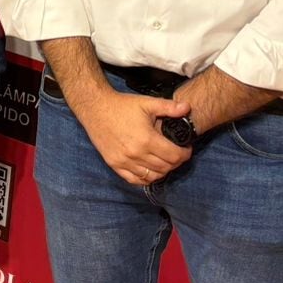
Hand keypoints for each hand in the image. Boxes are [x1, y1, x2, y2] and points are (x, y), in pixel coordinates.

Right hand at [76, 86, 193, 186]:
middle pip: (165, 167)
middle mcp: (136, 154)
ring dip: (162, 171)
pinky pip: (135, 180)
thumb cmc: (121, 105)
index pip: (174, 156)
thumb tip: (187, 107)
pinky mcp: (114, 164)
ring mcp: (124, 161)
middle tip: (176, 154)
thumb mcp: (147, 103)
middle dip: (176, 162)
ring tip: (164, 161)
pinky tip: (149, 170)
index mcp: (146, 139)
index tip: (186, 149)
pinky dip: (146, 178)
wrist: (95, 108)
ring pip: (152, 176)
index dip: (185, 154)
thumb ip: (169, 107)